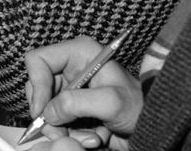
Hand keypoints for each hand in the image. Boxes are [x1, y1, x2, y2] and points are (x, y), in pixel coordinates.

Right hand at [25, 36, 141, 149]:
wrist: (154, 127)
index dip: (36, 84)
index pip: (38, 60)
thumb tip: (49, 112)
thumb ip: (77, 103)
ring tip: (90, 138)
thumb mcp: (111, 102)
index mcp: (78, 52)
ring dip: (63, 128)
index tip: (43, 111)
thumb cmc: (140, 107)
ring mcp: (70, 87)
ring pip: (46, 108)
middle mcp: (70, 67)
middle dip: (49, 114)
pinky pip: (57, 121)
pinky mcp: (72, 106)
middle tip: (63, 132)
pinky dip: (71, 133)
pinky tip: (92, 137)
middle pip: (38, 87)